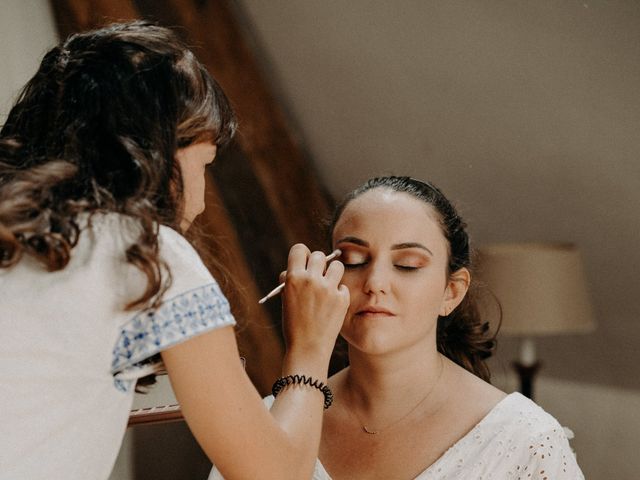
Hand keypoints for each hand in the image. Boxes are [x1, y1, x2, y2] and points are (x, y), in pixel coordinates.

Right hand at [281, 244, 348, 361]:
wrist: (307, 349)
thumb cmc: (294, 324)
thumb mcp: (286, 299)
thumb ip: (292, 279)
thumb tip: (300, 264)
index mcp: (294, 278)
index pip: (299, 249)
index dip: (302, 255)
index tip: (304, 262)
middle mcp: (311, 280)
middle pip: (319, 255)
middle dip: (318, 263)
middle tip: (317, 275)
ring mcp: (329, 289)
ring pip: (336, 266)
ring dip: (332, 273)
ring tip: (328, 286)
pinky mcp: (342, 299)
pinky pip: (342, 286)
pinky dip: (339, 293)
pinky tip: (332, 305)